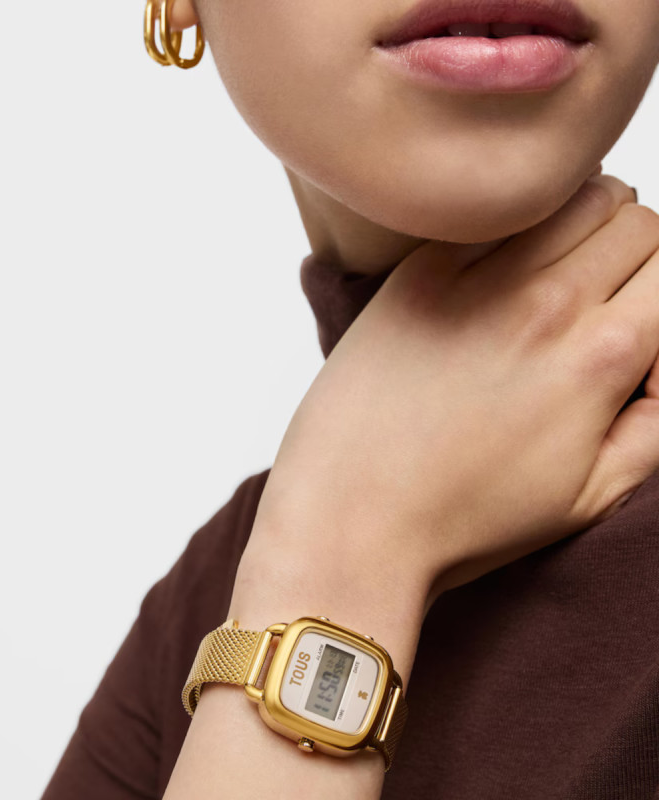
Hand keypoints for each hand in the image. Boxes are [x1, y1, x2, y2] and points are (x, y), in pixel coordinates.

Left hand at [230, 175, 658, 656]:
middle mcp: (545, 305)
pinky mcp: (416, 278)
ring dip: (583, 223)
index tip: (639, 322)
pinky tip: (496, 271)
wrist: (351, 518)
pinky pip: (488, 218)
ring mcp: (474, 283)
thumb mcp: (588, 496)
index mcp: (600, 358)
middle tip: (605, 296)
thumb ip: (655, 424)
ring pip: (570, 199)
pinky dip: (510, 229)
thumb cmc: (463, 519)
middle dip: (634, 252)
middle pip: (633, 220)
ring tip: (561, 271)